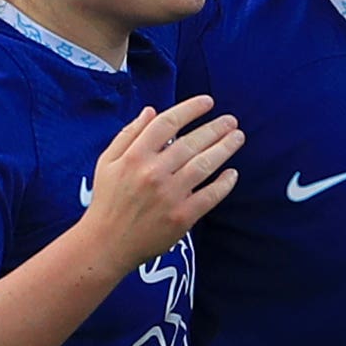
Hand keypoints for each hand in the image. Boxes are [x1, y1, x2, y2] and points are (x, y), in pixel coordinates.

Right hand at [82, 95, 242, 270]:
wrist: (107, 243)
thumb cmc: (107, 200)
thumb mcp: (107, 162)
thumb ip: (128, 134)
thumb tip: (151, 111)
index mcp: (134, 156)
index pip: (167, 123)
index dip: (190, 109)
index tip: (208, 102)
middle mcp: (153, 173)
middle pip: (191, 142)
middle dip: (215, 128)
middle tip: (232, 121)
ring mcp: (169, 195)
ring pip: (204, 165)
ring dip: (225, 148)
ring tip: (238, 137)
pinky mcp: (182, 217)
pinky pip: (210, 195)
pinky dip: (224, 183)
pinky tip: (232, 173)